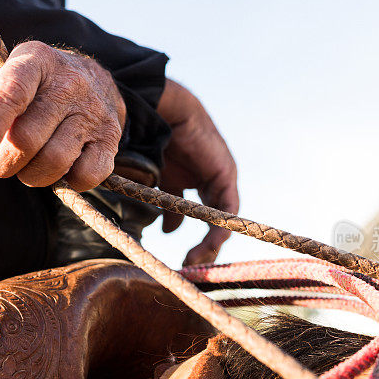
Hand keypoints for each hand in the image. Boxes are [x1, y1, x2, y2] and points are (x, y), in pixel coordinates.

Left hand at [0, 41, 125, 191]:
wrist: (96, 81)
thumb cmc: (40, 86)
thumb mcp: (11, 78)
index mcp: (35, 61)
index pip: (8, 97)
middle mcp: (68, 83)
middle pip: (26, 139)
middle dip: (4, 163)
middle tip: (2, 163)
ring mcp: (93, 111)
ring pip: (54, 161)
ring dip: (32, 175)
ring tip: (30, 166)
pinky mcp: (111, 138)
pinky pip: (87, 175)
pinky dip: (69, 180)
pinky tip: (63, 167)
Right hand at [157, 79, 238, 265]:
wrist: (161, 113)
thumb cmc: (151, 140)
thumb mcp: (157, 181)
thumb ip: (163, 205)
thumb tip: (168, 231)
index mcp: (189, 181)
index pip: (196, 215)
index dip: (188, 236)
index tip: (180, 260)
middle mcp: (207, 181)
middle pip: (212, 221)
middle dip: (202, 246)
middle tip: (189, 265)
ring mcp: (218, 178)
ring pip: (221, 219)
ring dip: (210, 243)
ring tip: (195, 259)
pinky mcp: (225, 174)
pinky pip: (227, 207)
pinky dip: (220, 227)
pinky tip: (209, 243)